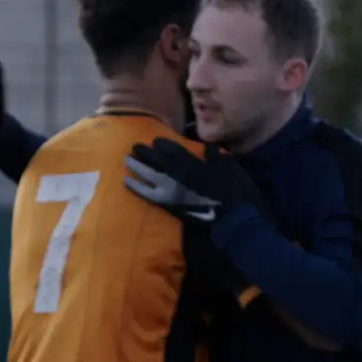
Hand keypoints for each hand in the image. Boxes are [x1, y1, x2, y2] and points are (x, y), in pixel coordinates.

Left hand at [124, 138, 272, 225]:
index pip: (174, 150)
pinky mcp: (169, 205)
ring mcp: (172, 190)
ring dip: (137, 166)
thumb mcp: (230, 168)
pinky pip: (148, 194)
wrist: (231, 220)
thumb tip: (208, 146)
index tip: (155, 140)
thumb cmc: (234, 193)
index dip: (163, 144)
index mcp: (193, 163)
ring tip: (127, 160)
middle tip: (133, 147)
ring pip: (149, 174)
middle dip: (145, 152)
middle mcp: (179, 174)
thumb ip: (216, 156)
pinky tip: (126, 182)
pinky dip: (137, 188)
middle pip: (157, 160)